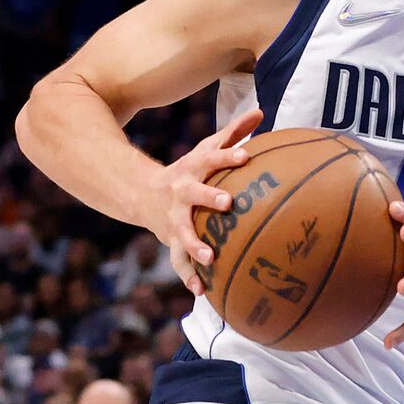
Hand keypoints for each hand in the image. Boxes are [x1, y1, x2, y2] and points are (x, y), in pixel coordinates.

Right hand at [155, 108, 264, 294]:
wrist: (143, 194)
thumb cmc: (190, 170)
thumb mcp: (206, 149)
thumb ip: (234, 132)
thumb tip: (261, 111)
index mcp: (194, 170)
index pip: (212, 159)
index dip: (228, 156)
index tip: (246, 156)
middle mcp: (181, 193)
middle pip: (194, 194)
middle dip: (209, 199)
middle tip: (228, 204)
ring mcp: (173, 218)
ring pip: (182, 233)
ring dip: (194, 245)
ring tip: (210, 258)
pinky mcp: (171, 240)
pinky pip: (179, 261)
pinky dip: (188, 277)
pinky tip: (201, 292)